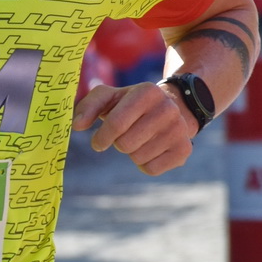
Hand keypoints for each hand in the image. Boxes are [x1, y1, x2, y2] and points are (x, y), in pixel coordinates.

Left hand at [72, 80, 199, 175]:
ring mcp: (179, 130)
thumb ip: (88, 106)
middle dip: (119, 143)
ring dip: (132, 152)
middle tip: (126, 135)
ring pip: (138, 158)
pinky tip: (151, 149)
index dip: (101, 137)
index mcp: (147, 92)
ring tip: (140, 138)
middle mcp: (167, 109)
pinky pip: (151, 169)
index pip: (116, 124)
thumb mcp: (109, 98)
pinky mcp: (184, 150)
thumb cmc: (130, 105)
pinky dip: (144, 164)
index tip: (98, 142)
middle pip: (125, 145)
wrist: (170, 109)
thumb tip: (77, 125)